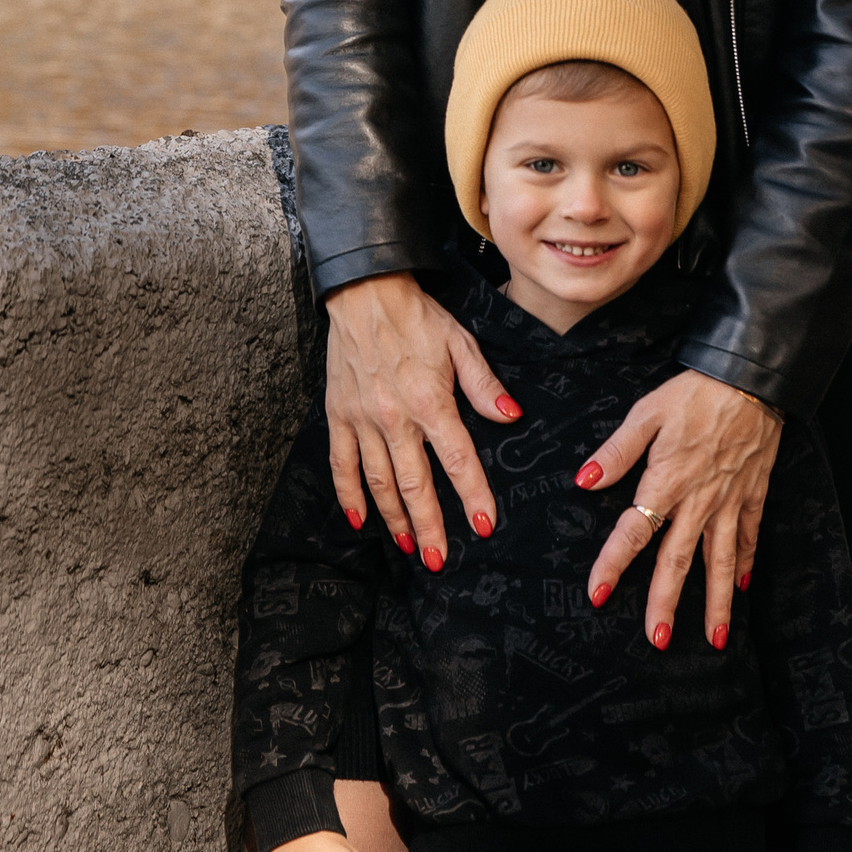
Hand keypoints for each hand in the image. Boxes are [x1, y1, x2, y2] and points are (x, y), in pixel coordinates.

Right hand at [325, 271, 520, 564]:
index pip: (457, 459)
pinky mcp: (338, 415)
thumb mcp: (461, 343)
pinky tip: (361, 521)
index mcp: (430, 400)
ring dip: (395, 519)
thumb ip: (485, 386)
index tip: (483, 526)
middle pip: (414, 484)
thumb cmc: (418, 316)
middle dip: (430, 525)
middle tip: (440, 560)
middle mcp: (394, 417)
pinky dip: (349, 495)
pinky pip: (341, 464)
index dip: (472, 495)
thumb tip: (512, 418)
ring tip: (411, 547)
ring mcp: (362, 419)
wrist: (364, 291)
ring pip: (379, 482)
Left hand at [578, 368, 781, 646]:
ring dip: (716, 603)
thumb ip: (617, 450)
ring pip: (721, 562)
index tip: (597, 595)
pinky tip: (743, 589)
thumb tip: (585, 480)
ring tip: (714, 639)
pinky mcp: (753, 493)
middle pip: (678, 560)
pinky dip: (747, 564)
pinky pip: (749, 536)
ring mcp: (730, 501)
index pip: (634, 531)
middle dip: (666, 603)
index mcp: (667, 481)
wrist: (753, 379)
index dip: (613, 564)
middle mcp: (699, 500)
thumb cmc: (696, 392)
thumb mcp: (648, 412)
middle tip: (657, 640)